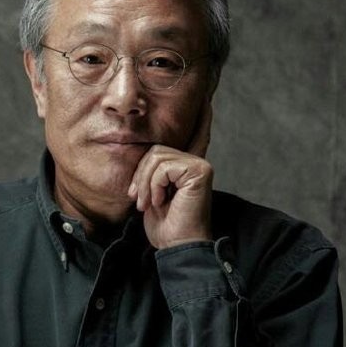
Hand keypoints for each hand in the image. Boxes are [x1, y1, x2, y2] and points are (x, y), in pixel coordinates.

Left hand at [127, 101, 213, 248]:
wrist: (176, 246)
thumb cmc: (164, 225)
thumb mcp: (151, 193)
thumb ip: (153, 172)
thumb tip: (146, 151)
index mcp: (186, 166)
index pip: (190, 136)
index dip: (199, 118)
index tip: (206, 100)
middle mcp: (196, 161)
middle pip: (154, 149)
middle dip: (141, 175)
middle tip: (139, 200)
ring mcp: (199, 165)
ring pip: (155, 156)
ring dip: (144, 183)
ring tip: (149, 203)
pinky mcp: (199, 170)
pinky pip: (162, 166)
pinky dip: (153, 185)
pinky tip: (159, 201)